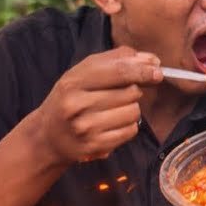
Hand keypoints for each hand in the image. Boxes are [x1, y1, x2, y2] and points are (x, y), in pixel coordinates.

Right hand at [31, 47, 161, 164]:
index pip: (118, 71)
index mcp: (73, 81)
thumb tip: (152, 60)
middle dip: (133, 91)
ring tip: (112, 111)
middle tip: (119, 95)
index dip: (142, 70)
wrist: (47, 136)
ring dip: (131, 109)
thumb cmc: (71, 98)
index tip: (157, 71)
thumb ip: (116, 61)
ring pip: (133, 111)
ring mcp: (85, 127)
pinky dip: (128, 126)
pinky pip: (131, 130)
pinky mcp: (95, 145)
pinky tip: (112, 125)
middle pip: (130, 92)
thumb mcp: (83, 73)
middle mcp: (77, 104)